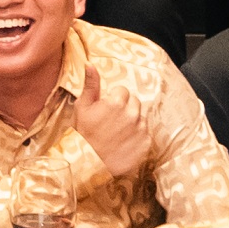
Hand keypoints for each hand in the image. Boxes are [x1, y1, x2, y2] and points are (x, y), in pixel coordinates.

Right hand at [67, 57, 158, 180]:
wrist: (88, 163)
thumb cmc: (83, 133)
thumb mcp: (82, 107)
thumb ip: (90, 85)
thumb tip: (90, 64)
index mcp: (117, 102)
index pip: (122, 91)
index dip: (113, 100)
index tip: (106, 110)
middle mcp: (132, 114)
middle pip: (135, 103)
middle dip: (125, 108)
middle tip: (112, 122)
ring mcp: (140, 129)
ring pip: (141, 118)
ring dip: (132, 122)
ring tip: (118, 134)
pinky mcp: (145, 143)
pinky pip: (145, 134)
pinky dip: (137, 137)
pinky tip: (124, 143)